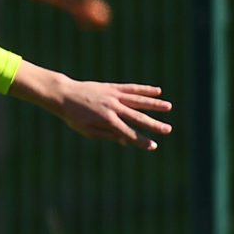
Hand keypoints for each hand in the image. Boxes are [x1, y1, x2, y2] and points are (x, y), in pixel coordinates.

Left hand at [53, 80, 172, 149]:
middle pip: (137, 117)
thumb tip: (125, 142)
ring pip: (138, 100)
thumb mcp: (87, 130)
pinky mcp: (113, 87)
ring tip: (168, 107)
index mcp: (106, 120)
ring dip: (154, 104)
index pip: (128, 133)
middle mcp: (113, 107)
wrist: (65, 95)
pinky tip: (157, 91)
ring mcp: (114, 96)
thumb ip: (107, 135)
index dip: (140, 140)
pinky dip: (145, 90)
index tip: (153, 146)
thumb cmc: (74, 116)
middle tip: (168, 130)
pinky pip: (132, 88)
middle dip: (153, 124)